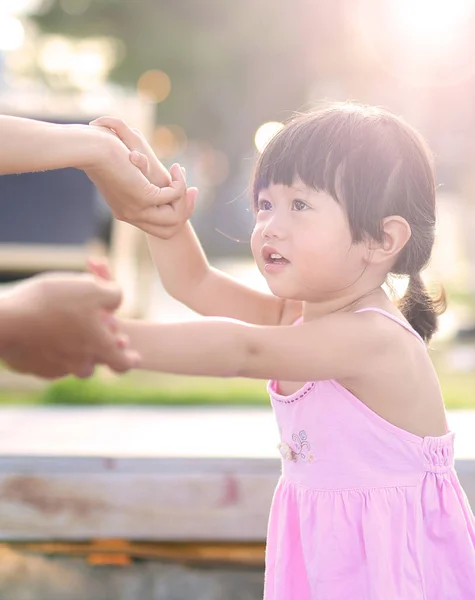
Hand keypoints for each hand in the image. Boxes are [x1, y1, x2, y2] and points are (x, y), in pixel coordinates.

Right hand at [0, 273, 139, 378]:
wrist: (2, 322)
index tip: (133, 353)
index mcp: (98, 349)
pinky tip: (43, 326)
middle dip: (99, 344)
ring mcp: (53, 369)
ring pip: (72, 361)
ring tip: (69, 324)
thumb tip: (115, 301)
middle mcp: (78, 365)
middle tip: (97, 326)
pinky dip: (51, 346)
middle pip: (96, 361)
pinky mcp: (32, 367)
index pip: (123, 364)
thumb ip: (114, 294)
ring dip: (75, 346)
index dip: (130, 358)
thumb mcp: (92, 289)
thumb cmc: (51, 304)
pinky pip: (48, 359)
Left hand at [90, 117, 197, 238]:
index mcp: (126, 213)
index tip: (184, 194)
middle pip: (170, 229)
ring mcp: (138, 209)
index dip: (175, 215)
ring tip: (181, 175)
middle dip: (186, 210)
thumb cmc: (101, 155)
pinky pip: (173, 196)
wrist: (91, 149)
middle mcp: (132, 216)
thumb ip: (133, 177)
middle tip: (193, 189)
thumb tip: (140, 171)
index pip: (159, 229)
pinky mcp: (144, 196)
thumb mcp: (120, 171)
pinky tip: (176, 169)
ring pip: (175, 217)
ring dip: (185, 197)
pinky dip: (179, 183)